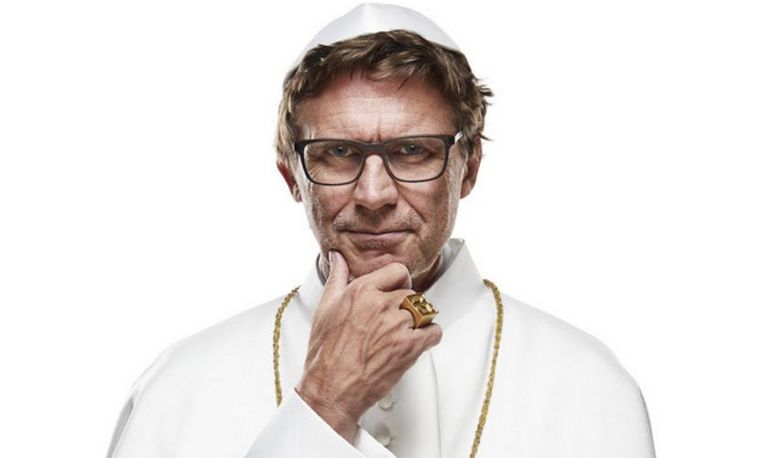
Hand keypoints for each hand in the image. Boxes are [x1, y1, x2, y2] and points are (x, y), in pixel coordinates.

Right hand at [295, 250, 442, 442]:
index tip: (399, 289)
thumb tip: (337, 258)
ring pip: (424, 311)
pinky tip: (417, 342)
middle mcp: (381, 304)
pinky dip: (429, 337)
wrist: (331, 388)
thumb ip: (336, 277)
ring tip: (406, 331)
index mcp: (362, 291)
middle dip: (406, 306)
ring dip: (418, 321)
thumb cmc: (325, 354)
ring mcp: (397, 325)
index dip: (400, 281)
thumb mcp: (325, 308)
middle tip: (397, 319)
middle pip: (412, 293)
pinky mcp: (409, 346)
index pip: (397, 270)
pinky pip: (434, 332)